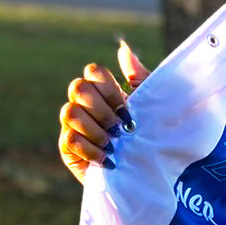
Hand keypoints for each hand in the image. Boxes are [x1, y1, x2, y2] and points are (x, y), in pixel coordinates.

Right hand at [57, 40, 150, 184]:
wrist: (154, 175)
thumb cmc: (156, 137)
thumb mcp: (154, 106)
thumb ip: (139, 77)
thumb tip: (123, 49)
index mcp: (105, 91)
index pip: (93, 71)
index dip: (108, 87)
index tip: (128, 109)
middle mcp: (86, 105)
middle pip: (77, 87)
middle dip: (102, 109)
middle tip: (121, 128)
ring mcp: (75, 126)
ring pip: (69, 112)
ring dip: (96, 129)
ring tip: (114, 145)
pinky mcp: (69, 150)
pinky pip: (70, 140)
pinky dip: (91, 149)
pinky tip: (108, 159)